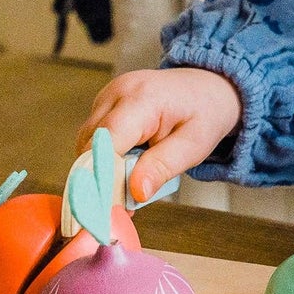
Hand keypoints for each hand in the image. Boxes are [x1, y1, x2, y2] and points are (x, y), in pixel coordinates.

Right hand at [75, 68, 241, 202]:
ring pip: (87, 142)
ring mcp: (109, 94)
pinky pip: (93, 136)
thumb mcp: (195, 145)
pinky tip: (131, 157)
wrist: (206, 87)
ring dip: (104, 165)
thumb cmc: (204, 112)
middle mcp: (119, 91)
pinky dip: (106, 153)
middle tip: (126, 199)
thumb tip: (136, 192)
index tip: (104, 206)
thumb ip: (164, 167)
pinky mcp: (104, 102)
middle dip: (103, 176)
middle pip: (91, 144)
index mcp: (144, 98)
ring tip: (137, 171)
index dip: (101, 174)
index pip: (107, 140)